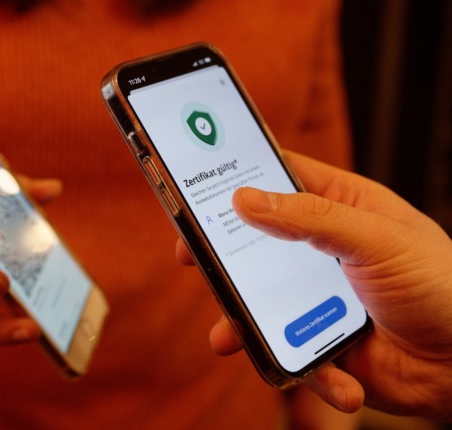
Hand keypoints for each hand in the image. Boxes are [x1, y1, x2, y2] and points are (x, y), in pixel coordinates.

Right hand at [177, 152, 451, 420]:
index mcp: (341, 209)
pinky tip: (336, 381)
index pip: (281, 178)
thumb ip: (310, 218)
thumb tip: (245, 199)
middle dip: (223, 255)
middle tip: (191, 257)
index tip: (200, 182)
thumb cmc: (441, 286)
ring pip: (262, 302)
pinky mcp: (322, 341)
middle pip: (257, 243)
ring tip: (226, 338)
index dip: (240, 177)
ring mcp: (320, 297)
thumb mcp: (376, 239)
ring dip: (243, 323)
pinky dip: (305, 371)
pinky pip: (293, 351)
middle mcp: (324, 250)